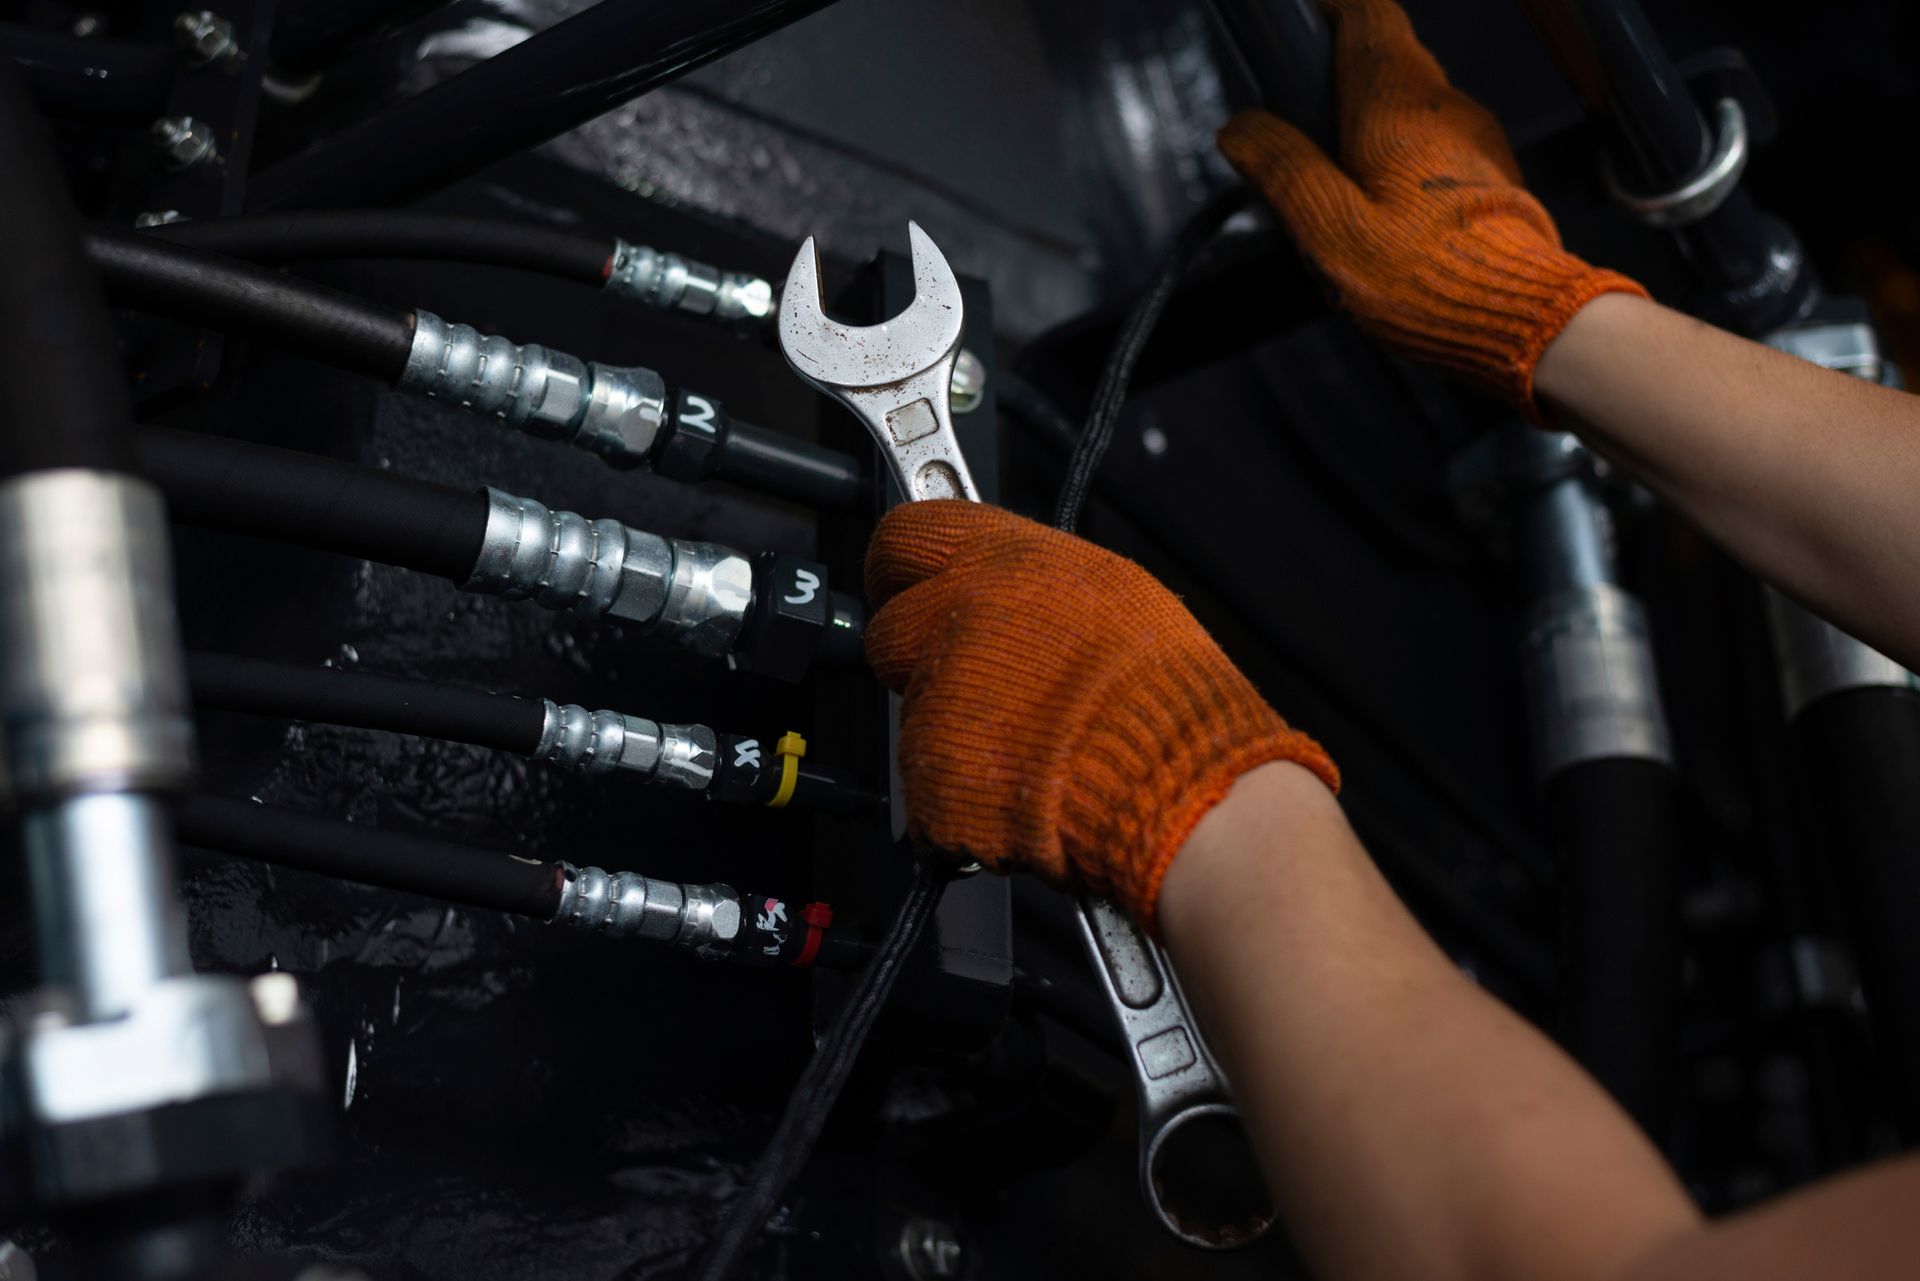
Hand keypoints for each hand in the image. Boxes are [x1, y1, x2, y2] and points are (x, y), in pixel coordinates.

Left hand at [863, 501, 1336, 931]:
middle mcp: (957, 618)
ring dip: (954, 735)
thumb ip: (1032, 585)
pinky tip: (1022, 791)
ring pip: (913, 716)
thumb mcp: (1111, 594)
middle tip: (976, 687)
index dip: (900, 572)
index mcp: (1002, 561)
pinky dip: (963, 799)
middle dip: (918, 661)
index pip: (903, 537)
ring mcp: (937, 698)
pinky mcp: (931, 773)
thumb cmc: (1166, 698)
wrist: (1179, 784)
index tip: (902, 586)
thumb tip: (1001, 588)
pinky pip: (928, 786)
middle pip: (888, 632)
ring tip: (1030, 749)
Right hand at [1217, 0, 1644, 415]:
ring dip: (1369, 141)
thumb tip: (1241, 127)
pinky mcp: (1492, 176)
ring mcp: (1476, 138)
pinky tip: (1386, 232)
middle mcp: (1445, 106)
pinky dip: (1402, 173)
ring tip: (1339, 210)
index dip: (1331, 10)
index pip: (1366, 15)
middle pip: (1384, 67)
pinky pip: (1436, 154)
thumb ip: (1283, 170)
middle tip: (1297, 142)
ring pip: (1409, 114)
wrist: (1525, 322)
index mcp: (1398, 104)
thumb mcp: (1328, 231)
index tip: (1302, 24)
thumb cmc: (1428, 279)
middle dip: (1337, 92)